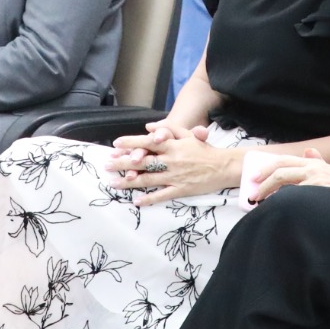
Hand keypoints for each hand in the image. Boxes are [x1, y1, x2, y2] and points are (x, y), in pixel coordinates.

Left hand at [115, 125, 240, 204]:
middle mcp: (171, 161)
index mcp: (172, 146)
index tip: (116, 145)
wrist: (223, 166)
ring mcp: (175, 176)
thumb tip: (148, 127)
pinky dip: (149, 198)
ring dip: (129, 181)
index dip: (131, 143)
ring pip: (148, 179)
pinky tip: (136, 201)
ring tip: (113, 183)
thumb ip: (168, 128)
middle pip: (143, 161)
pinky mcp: (180, 189)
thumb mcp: (187, 134)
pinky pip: (162, 195)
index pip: (148, 142)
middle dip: (123, 163)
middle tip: (107, 165)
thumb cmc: (204, 149)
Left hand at [245, 149, 329, 201]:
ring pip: (285, 187)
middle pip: (280, 172)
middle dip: (263, 183)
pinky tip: (281, 213)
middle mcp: (313, 170)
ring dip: (272, 198)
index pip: (284, 162)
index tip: (255, 179)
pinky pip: (297, 200)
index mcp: (314, 164)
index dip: (266, 169)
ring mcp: (316, 183)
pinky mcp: (320, 194)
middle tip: (254, 195)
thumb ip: (318, 163)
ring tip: (264, 208)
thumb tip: (308, 152)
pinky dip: (286, 206)